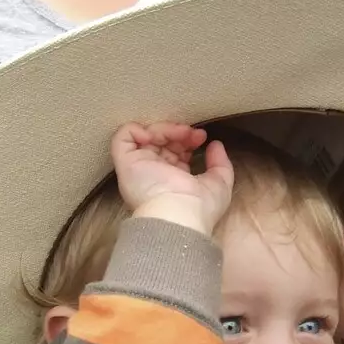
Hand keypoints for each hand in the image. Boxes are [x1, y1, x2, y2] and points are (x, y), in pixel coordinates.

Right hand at [111, 122, 232, 234]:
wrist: (179, 215)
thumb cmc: (200, 208)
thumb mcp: (219, 184)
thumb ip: (220, 163)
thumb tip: (215, 145)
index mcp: (171, 180)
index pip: (175, 152)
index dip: (187, 140)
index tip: (202, 138)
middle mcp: (153, 173)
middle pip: (161, 142)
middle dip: (179, 132)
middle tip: (194, 134)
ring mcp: (138, 167)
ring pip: (145, 136)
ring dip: (165, 128)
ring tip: (181, 132)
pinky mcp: (126, 162)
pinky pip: (123, 137)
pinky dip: (137, 129)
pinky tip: (155, 135)